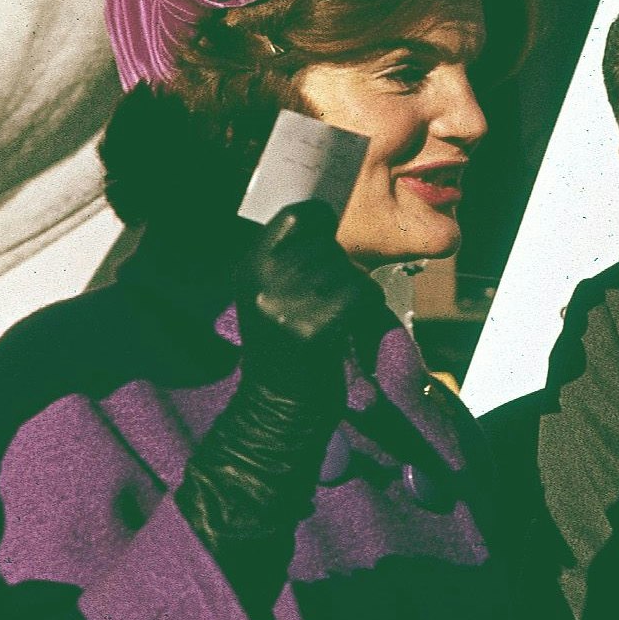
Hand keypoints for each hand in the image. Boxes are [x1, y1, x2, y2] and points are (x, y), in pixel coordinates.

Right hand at [236, 202, 382, 382]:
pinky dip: (368, 304)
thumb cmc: (284, 346)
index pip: (296, 215)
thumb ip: (288, 258)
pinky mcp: (315, 328)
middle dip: (340, 266)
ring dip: (355, 288)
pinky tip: (350, 324)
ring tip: (337, 315)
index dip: (320, 222)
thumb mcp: (269, 295)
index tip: (325, 238)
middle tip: (330, 298)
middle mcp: (264, 281)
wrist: (280, 405)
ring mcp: (287, 305)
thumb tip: (326, 214)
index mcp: (251, 268)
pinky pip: (361, 292)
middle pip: (327, 245)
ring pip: (348, 269)